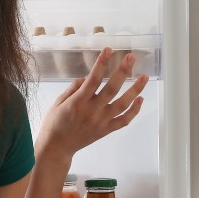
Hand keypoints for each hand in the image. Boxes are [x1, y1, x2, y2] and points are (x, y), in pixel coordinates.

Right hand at [34, 48, 146, 164]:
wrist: (57, 148)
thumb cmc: (54, 124)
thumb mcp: (58, 102)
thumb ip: (73, 89)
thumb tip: (87, 78)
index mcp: (78, 102)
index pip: (93, 79)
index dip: (102, 63)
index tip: (108, 50)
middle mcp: (92, 111)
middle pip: (112, 88)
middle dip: (123, 71)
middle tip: (132, 57)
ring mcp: (101, 121)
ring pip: (123, 104)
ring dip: (135, 89)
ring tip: (144, 77)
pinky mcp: (106, 130)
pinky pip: (124, 120)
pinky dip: (134, 110)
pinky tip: (140, 99)